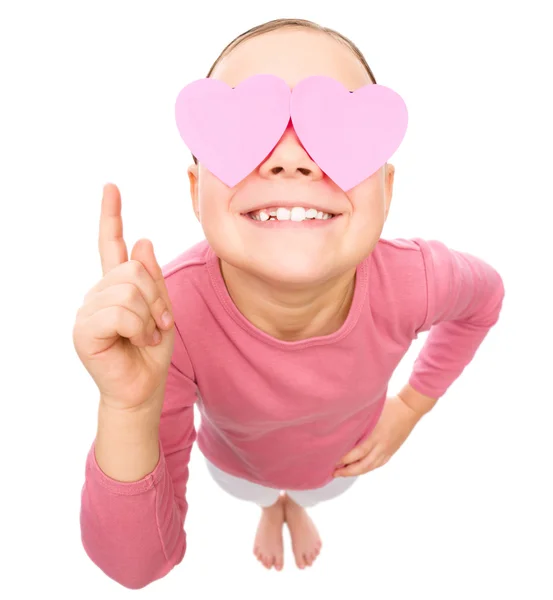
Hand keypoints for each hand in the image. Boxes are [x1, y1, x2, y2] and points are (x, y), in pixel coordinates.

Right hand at [72, 183, 175, 411]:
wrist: (143, 388)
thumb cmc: (152, 352)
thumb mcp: (162, 310)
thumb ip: (152, 279)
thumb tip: (143, 240)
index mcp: (116, 286)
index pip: (110, 245)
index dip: (111, 216)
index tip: (111, 188)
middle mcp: (98, 293)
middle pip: (134, 269)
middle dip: (157, 299)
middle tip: (158, 326)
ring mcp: (88, 310)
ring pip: (130, 290)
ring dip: (150, 318)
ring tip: (146, 337)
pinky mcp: (84, 329)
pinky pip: (120, 313)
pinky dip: (139, 329)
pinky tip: (136, 343)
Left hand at [333, 395, 420, 476]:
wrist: (409, 409)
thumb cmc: (389, 406)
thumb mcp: (371, 411)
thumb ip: (359, 421)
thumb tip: (342, 426)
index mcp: (375, 435)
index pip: (357, 453)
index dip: (344, 459)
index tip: (332, 460)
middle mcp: (381, 445)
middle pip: (363, 464)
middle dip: (347, 471)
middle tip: (335, 472)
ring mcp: (387, 450)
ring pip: (371, 467)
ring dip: (356, 472)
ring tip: (344, 472)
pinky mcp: (391, 451)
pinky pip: (379, 464)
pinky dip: (368, 468)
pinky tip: (360, 469)